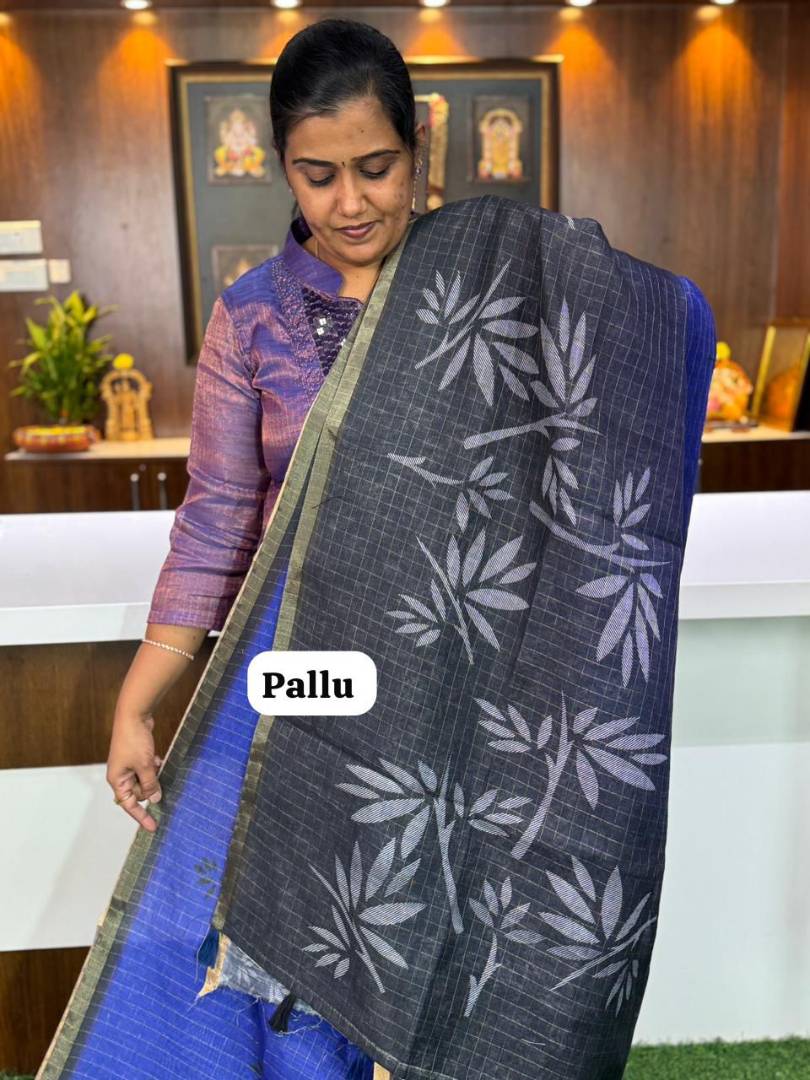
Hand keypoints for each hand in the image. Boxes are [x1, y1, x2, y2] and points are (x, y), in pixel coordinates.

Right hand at [107, 711, 162, 833]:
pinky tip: (156, 758)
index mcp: (117, 780)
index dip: (141, 816)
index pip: (129, 805)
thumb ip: (150, 784)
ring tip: (155, 764)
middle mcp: (120, 775)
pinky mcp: (135, 756)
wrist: (133, 715)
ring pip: (144, 780)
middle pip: (138, 792)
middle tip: (158, 779)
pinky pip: (146, 769)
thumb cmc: (134, 740)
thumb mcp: (144, 766)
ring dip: (153, 776)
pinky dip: (153, 766)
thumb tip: (154, 799)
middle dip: (150, 788)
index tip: (154, 827)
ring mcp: (127, 765)